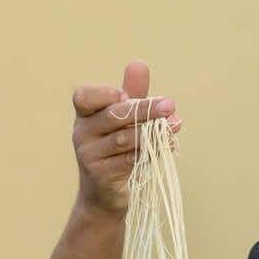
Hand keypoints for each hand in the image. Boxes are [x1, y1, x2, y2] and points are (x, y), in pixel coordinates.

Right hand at [71, 61, 181, 213]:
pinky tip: (169, 144)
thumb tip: (139, 64)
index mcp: (85, 115)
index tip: (125, 95)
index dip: (104, 94)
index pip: (84, 97)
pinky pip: (129, 161)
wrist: (106, 195)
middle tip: (169, 104)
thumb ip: (132, 94)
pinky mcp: (101, 175)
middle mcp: (82, 133)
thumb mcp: (123, 120)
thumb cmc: (116, 150)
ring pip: (124, 139)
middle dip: (144, 109)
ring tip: (175, 124)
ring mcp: (89, 156)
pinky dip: (151, 152)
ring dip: (152, 131)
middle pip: (114, 116)